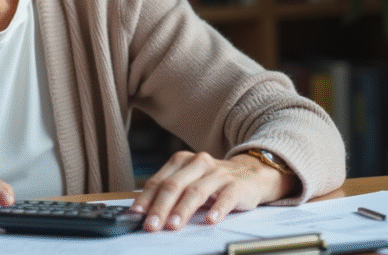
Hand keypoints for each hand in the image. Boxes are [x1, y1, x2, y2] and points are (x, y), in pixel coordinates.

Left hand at [129, 150, 296, 230]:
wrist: (251, 173)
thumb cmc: (212, 182)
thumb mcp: (189, 181)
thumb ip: (170, 193)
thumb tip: (144, 214)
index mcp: (181, 161)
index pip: (159, 181)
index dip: (146, 198)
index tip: (136, 215)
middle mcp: (198, 163)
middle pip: (174, 185)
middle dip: (160, 207)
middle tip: (151, 226)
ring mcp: (218, 173)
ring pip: (196, 191)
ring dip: (182, 210)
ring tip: (173, 226)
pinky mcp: (236, 185)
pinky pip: (226, 197)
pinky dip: (217, 209)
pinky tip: (210, 221)